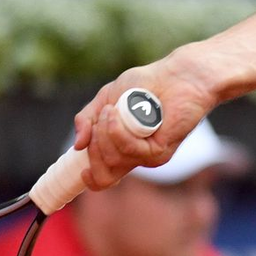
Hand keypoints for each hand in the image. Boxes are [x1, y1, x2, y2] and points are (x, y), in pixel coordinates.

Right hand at [73, 49, 217, 189]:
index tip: (83, 171)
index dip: (90, 178)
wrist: (176, 76)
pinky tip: (119, 113)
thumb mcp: (105, 99)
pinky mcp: (160, 151)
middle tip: (102, 117)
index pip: (103, 179)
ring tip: (114, 109)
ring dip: (105, 132)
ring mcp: (148, 155)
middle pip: (102, 173)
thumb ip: (87, 120)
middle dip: (93, 146)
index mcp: (121, 149)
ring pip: (112, 159)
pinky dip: (118, 131)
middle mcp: (135, 156)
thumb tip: (78, 145)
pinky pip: (129, 149)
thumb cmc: (145, 85)